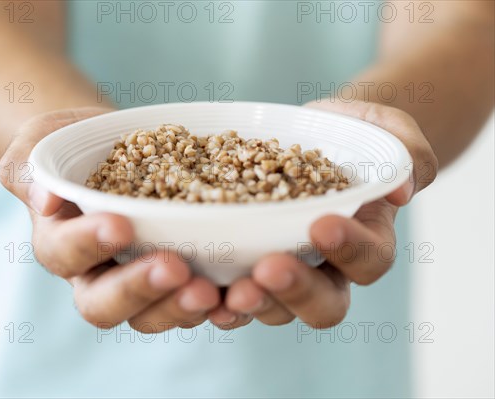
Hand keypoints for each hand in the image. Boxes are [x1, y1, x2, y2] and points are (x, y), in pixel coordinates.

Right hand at [0, 108, 219, 332]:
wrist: (112, 146)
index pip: (65, 255)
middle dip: (141, 290)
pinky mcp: (183, 278)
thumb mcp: (40, 144)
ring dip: (183, 307)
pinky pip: (199, 302)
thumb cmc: (72, 146)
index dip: (89, 245)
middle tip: (175, 269)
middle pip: (107, 304)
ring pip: (156, 313)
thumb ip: (31, 168)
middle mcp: (98, 273)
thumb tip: (47, 200)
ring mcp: (143, 281)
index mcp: (61, 244)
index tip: (120, 224)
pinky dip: (222, 303)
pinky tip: (244, 290)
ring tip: (212, 291)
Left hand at [208, 100, 437, 328]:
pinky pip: (232, 293)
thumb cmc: (353, 133)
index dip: (350, 249)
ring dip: (252, 303)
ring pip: (274, 308)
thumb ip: (404, 151)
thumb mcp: (385, 128)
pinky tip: (196, 291)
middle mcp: (327, 268)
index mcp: (366, 239)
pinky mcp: (245, 264)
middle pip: (323, 304)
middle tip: (268, 270)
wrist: (312, 135)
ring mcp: (285, 271)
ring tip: (228, 292)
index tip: (321, 224)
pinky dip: (215, 298)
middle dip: (296, 291)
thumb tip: (401, 187)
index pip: (369, 260)